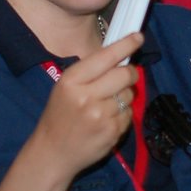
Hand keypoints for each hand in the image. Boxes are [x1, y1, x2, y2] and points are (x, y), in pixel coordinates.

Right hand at [29, 33, 141, 178]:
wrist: (52, 153)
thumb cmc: (60, 116)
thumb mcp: (66, 88)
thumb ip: (91, 72)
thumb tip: (122, 56)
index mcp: (72, 81)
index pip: (106, 57)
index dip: (126, 45)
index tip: (138, 37)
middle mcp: (86, 96)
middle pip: (125, 74)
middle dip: (130, 73)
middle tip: (127, 75)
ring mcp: (100, 116)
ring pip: (129, 95)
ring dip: (125, 96)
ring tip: (107, 105)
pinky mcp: (112, 131)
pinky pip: (129, 114)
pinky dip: (123, 115)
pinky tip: (107, 120)